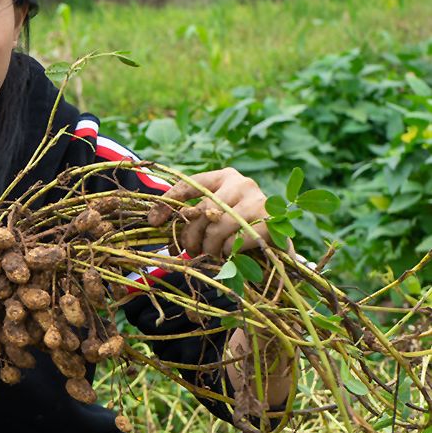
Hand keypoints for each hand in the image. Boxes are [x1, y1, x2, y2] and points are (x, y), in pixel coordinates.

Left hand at [148, 168, 269, 258]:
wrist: (278, 244)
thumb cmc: (239, 228)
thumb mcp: (215, 215)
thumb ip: (193, 215)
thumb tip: (156, 224)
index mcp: (224, 176)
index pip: (189, 184)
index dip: (168, 203)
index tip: (153, 222)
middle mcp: (242, 183)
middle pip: (201, 210)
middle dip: (189, 235)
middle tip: (188, 250)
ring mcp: (258, 201)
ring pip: (216, 228)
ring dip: (207, 247)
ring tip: (209, 254)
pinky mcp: (270, 223)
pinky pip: (234, 241)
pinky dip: (226, 252)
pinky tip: (228, 255)